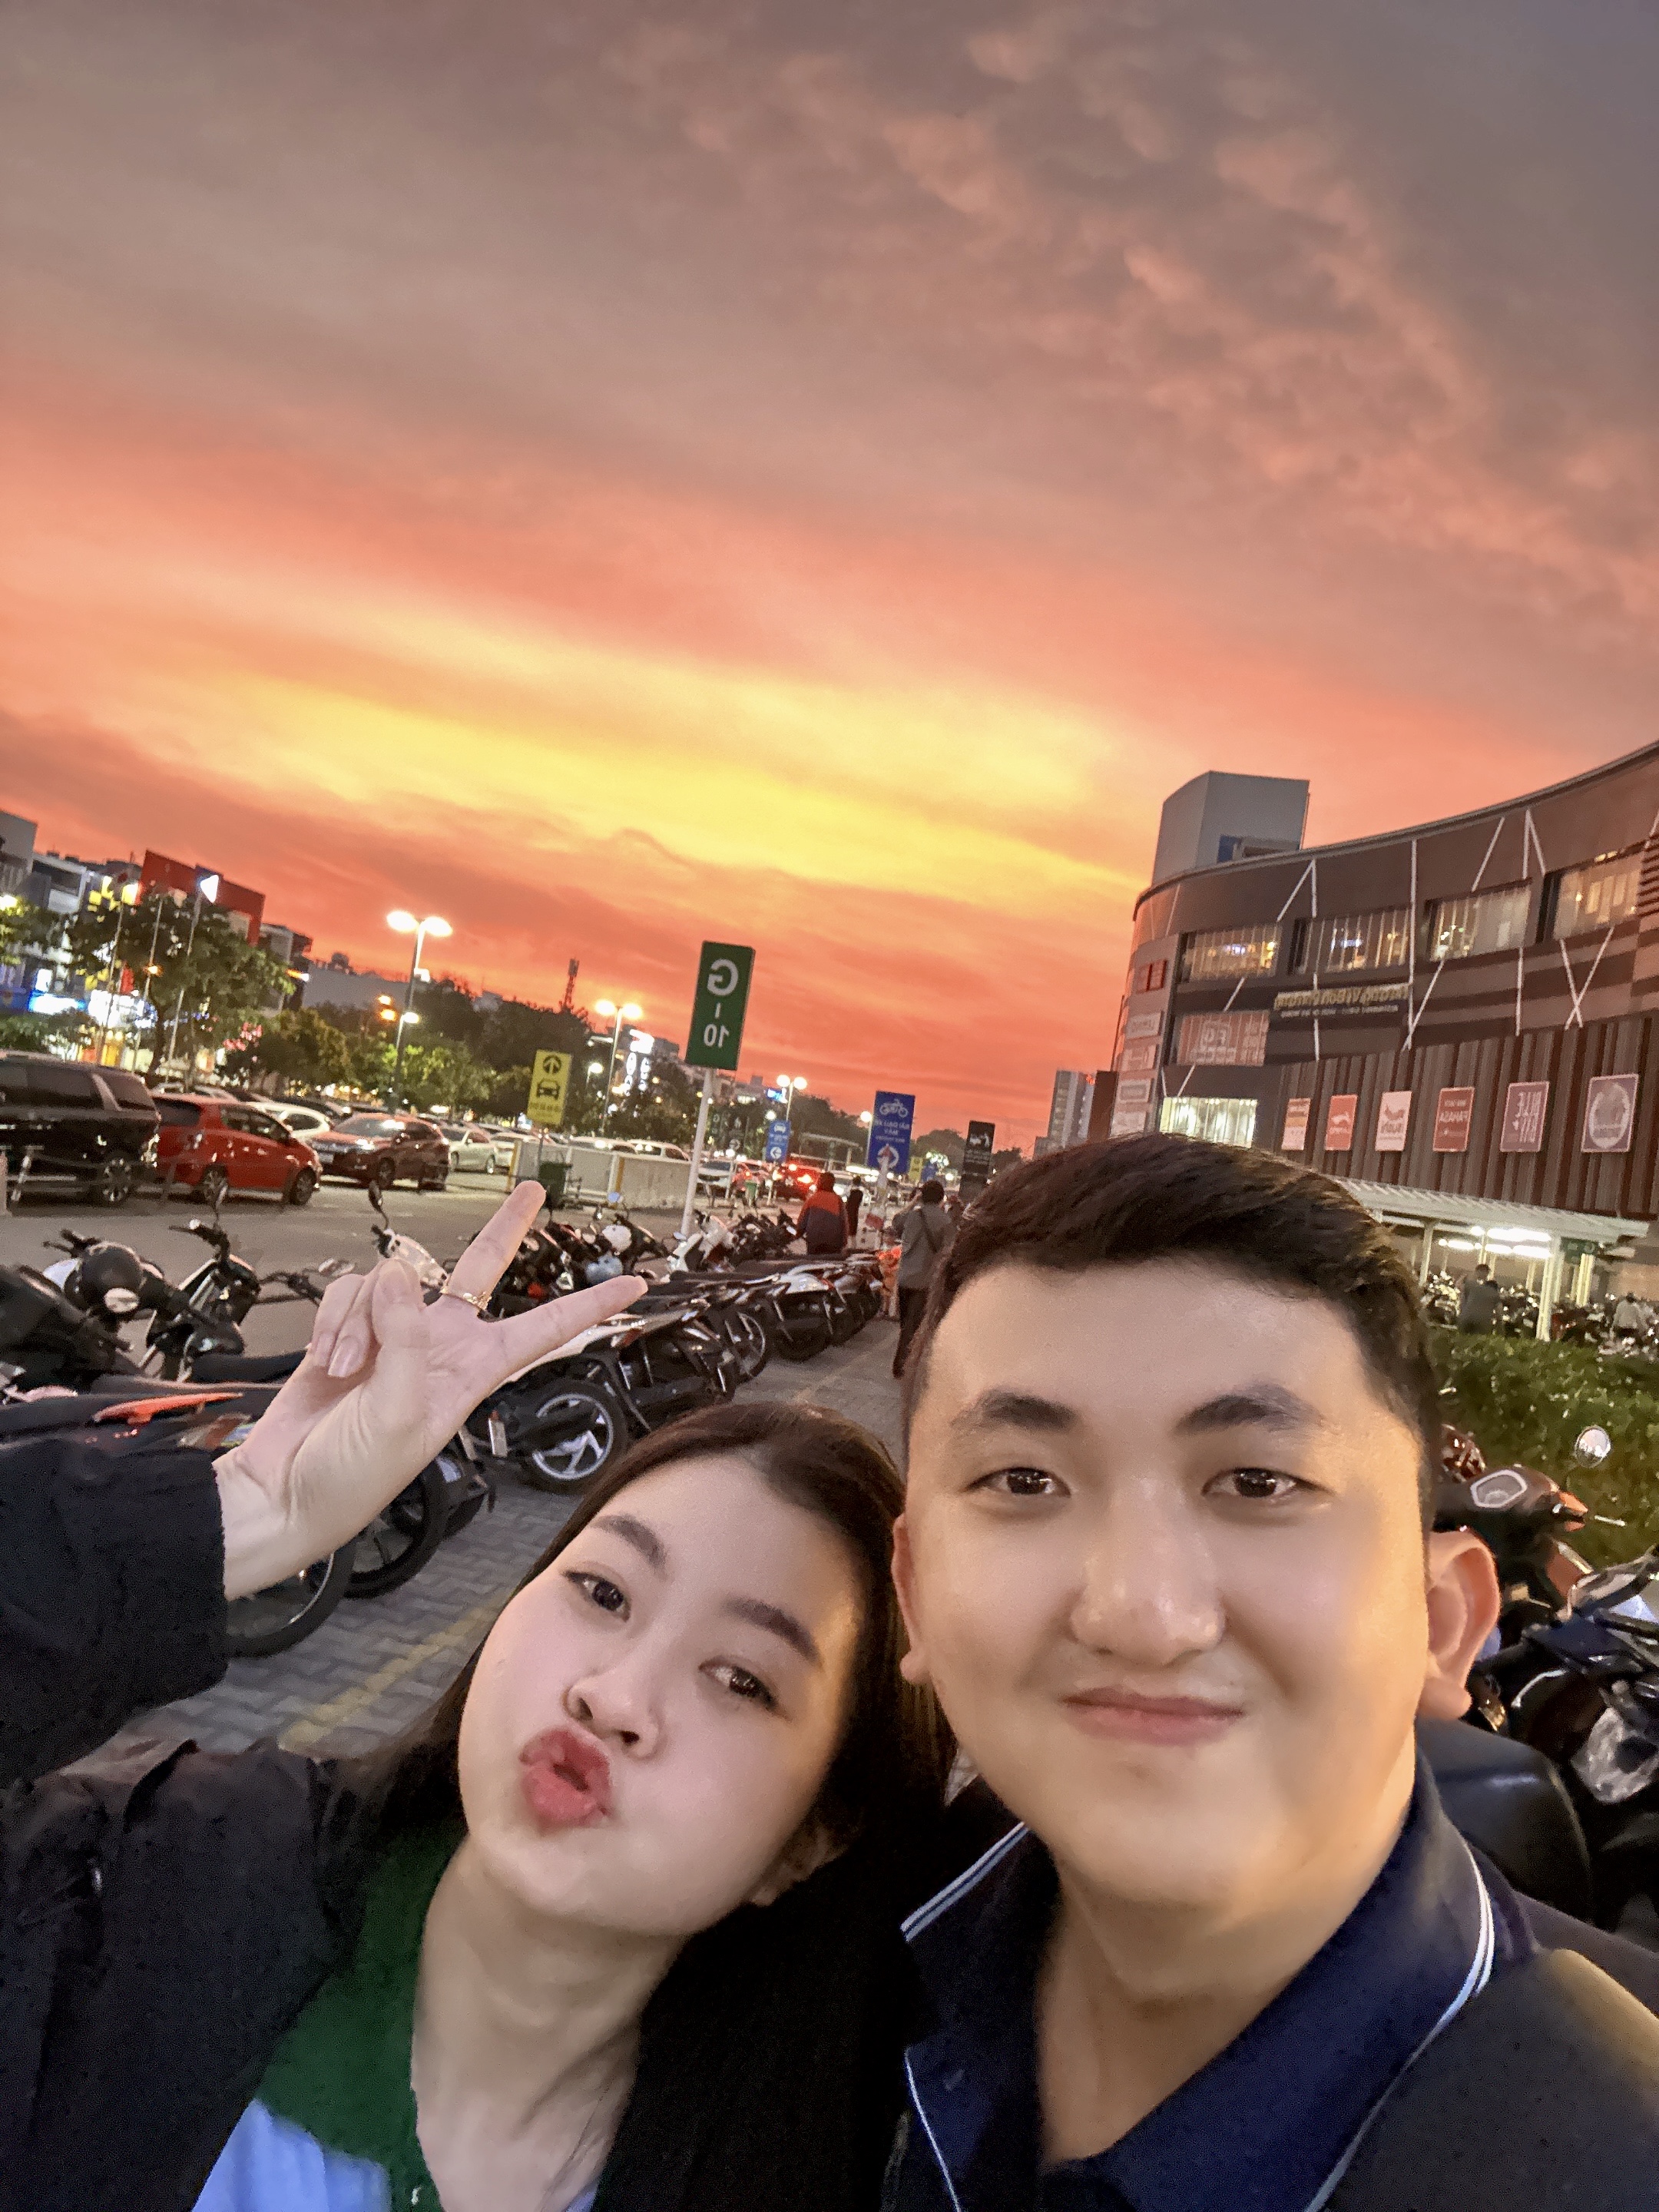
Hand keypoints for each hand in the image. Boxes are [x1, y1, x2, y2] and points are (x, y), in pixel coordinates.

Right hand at [215, 1183, 644, 1598]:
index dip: (589, 1306)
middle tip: (532, 1192)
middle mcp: (439, 1349)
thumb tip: (400, 1277)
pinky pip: (349, 1294)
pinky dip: (334, 1321)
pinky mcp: (349, 1333)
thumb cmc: (349, 1480)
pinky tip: (329, 1357)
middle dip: (506, 1229)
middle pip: (480, 1272)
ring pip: (390, 1282)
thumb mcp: (395, 1414)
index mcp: (471, 1374)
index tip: (632, 1286)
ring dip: (362, 1318)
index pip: (543, 1332)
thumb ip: (404, 1340)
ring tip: (349, 1369)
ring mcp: (393, 1338)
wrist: (284, 1496)